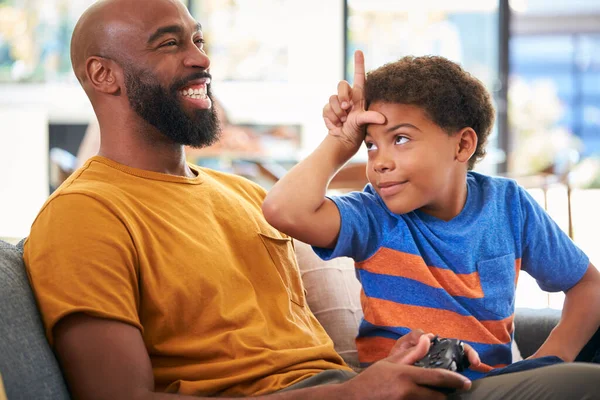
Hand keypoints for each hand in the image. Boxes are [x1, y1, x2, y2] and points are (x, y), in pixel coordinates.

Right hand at [322, 50, 384, 151]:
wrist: (342, 140)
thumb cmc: (357, 131)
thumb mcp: (364, 123)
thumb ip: (370, 118)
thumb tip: (383, 119)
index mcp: (359, 96)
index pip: (359, 76)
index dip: (358, 63)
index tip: (358, 51)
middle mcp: (348, 96)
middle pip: (341, 85)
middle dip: (342, 96)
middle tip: (346, 108)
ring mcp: (337, 102)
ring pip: (332, 98)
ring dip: (337, 112)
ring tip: (343, 121)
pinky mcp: (328, 109)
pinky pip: (326, 108)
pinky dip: (331, 118)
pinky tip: (336, 125)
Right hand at [339, 333, 471, 399]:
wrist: (353, 399)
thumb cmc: (371, 380)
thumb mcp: (389, 363)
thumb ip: (411, 353)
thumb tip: (428, 340)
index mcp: (406, 375)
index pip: (437, 378)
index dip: (455, 380)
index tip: (466, 383)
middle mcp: (408, 392)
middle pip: (439, 397)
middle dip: (445, 395)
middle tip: (447, 391)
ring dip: (434, 399)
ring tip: (432, 393)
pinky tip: (420, 398)